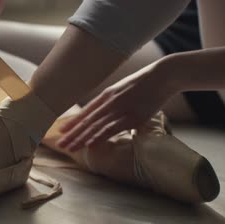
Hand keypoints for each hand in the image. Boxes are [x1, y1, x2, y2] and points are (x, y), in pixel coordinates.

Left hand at [56, 59, 174, 151]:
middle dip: (72, 133)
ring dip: (81, 138)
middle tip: (60, 144)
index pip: (85, 112)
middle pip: (87, 121)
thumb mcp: (124, 89)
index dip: (72, 122)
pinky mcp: (132, 117)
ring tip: (69, 147)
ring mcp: (120, 109)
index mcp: (106, 95)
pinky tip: (90, 144)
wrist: (164, 75)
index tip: (60, 131)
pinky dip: (100, 137)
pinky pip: (112, 129)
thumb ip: (113, 101)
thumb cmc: (145, 83)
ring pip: (96, 126)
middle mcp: (109, 102)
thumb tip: (107, 112)